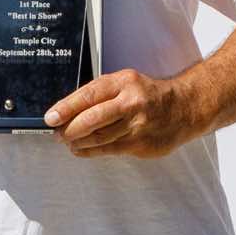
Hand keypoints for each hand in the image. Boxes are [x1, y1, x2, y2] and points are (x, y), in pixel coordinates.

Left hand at [44, 68, 202, 158]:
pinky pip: (109, 150)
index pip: (88, 95)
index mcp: (124, 82)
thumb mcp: (125, 84)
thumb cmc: (148, 95)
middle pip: (92, 119)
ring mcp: (138, 125)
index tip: (51, 118)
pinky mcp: (141, 143)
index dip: (66, 108)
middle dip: (69, 129)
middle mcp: (131, 102)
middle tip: (58, 133)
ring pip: (99, 138)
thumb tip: (66, 111)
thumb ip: (99, 95)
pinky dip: (90, 152)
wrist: (184, 108)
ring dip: (78, 142)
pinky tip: (82, 150)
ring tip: (69, 142)